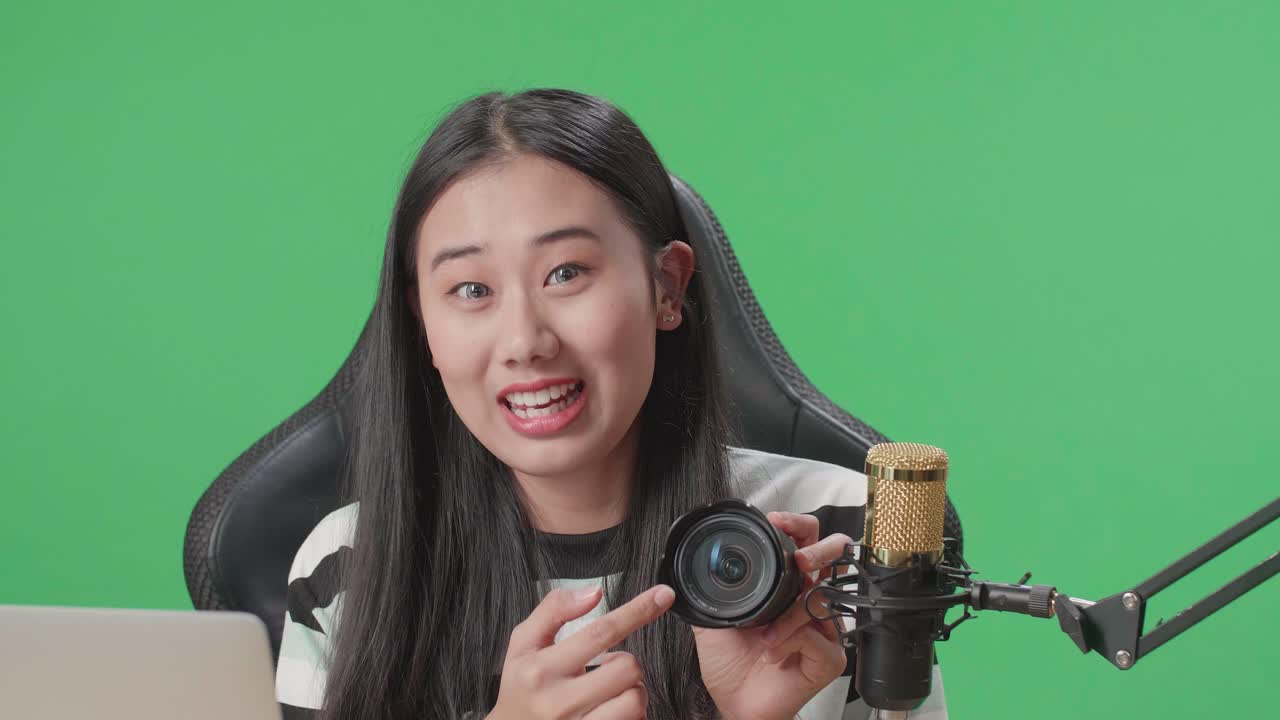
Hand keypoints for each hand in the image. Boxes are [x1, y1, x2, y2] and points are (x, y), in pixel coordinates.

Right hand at [487, 584, 674, 719]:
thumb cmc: (521, 688)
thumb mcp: (523, 644)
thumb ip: (553, 611)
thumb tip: (593, 593)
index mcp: (541, 669)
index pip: (600, 632)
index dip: (637, 611)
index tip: (662, 595)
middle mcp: (559, 702)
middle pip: (627, 668)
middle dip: (625, 663)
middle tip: (604, 669)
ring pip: (635, 700)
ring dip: (630, 691)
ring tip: (607, 693)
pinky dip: (630, 714)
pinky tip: (608, 712)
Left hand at [692, 512, 850, 719]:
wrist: (734, 704)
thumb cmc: (730, 665)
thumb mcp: (714, 617)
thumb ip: (711, 588)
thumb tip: (695, 561)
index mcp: (785, 587)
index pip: (804, 542)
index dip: (796, 524)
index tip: (775, 520)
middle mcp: (809, 602)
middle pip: (832, 555)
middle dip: (818, 549)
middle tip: (799, 559)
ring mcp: (823, 629)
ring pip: (819, 598)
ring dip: (785, 616)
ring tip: (762, 636)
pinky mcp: (829, 657)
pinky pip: (815, 634)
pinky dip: (788, 640)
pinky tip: (772, 653)